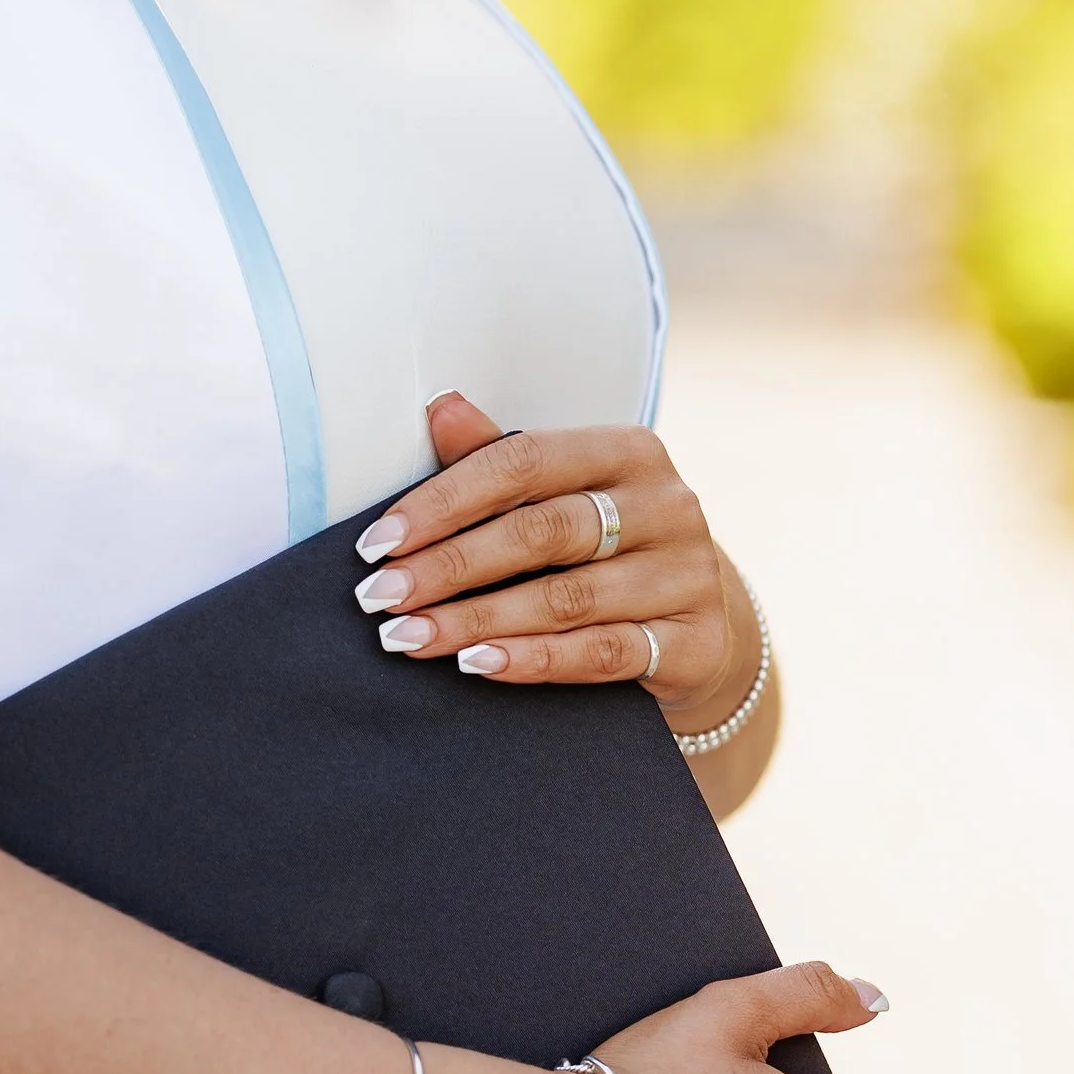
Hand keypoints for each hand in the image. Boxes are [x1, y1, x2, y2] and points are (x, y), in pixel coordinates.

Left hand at [352, 394, 755, 730]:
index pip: (523, 462)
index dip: (444, 500)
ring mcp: (686, 575)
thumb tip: (441, 408)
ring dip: (478, 621)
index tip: (377, 542)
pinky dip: (534, 661)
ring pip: (567, 599)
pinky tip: (477, 665)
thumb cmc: (605, 543)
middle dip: (450, 566)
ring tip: (410, 637)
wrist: (695, 617)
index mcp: (627, 449)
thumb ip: (498, 457)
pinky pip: (603, 653)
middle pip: (542, 532)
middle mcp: (667, 505)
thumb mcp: (558, 492)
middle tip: (382, 597)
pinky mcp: (696, 641)